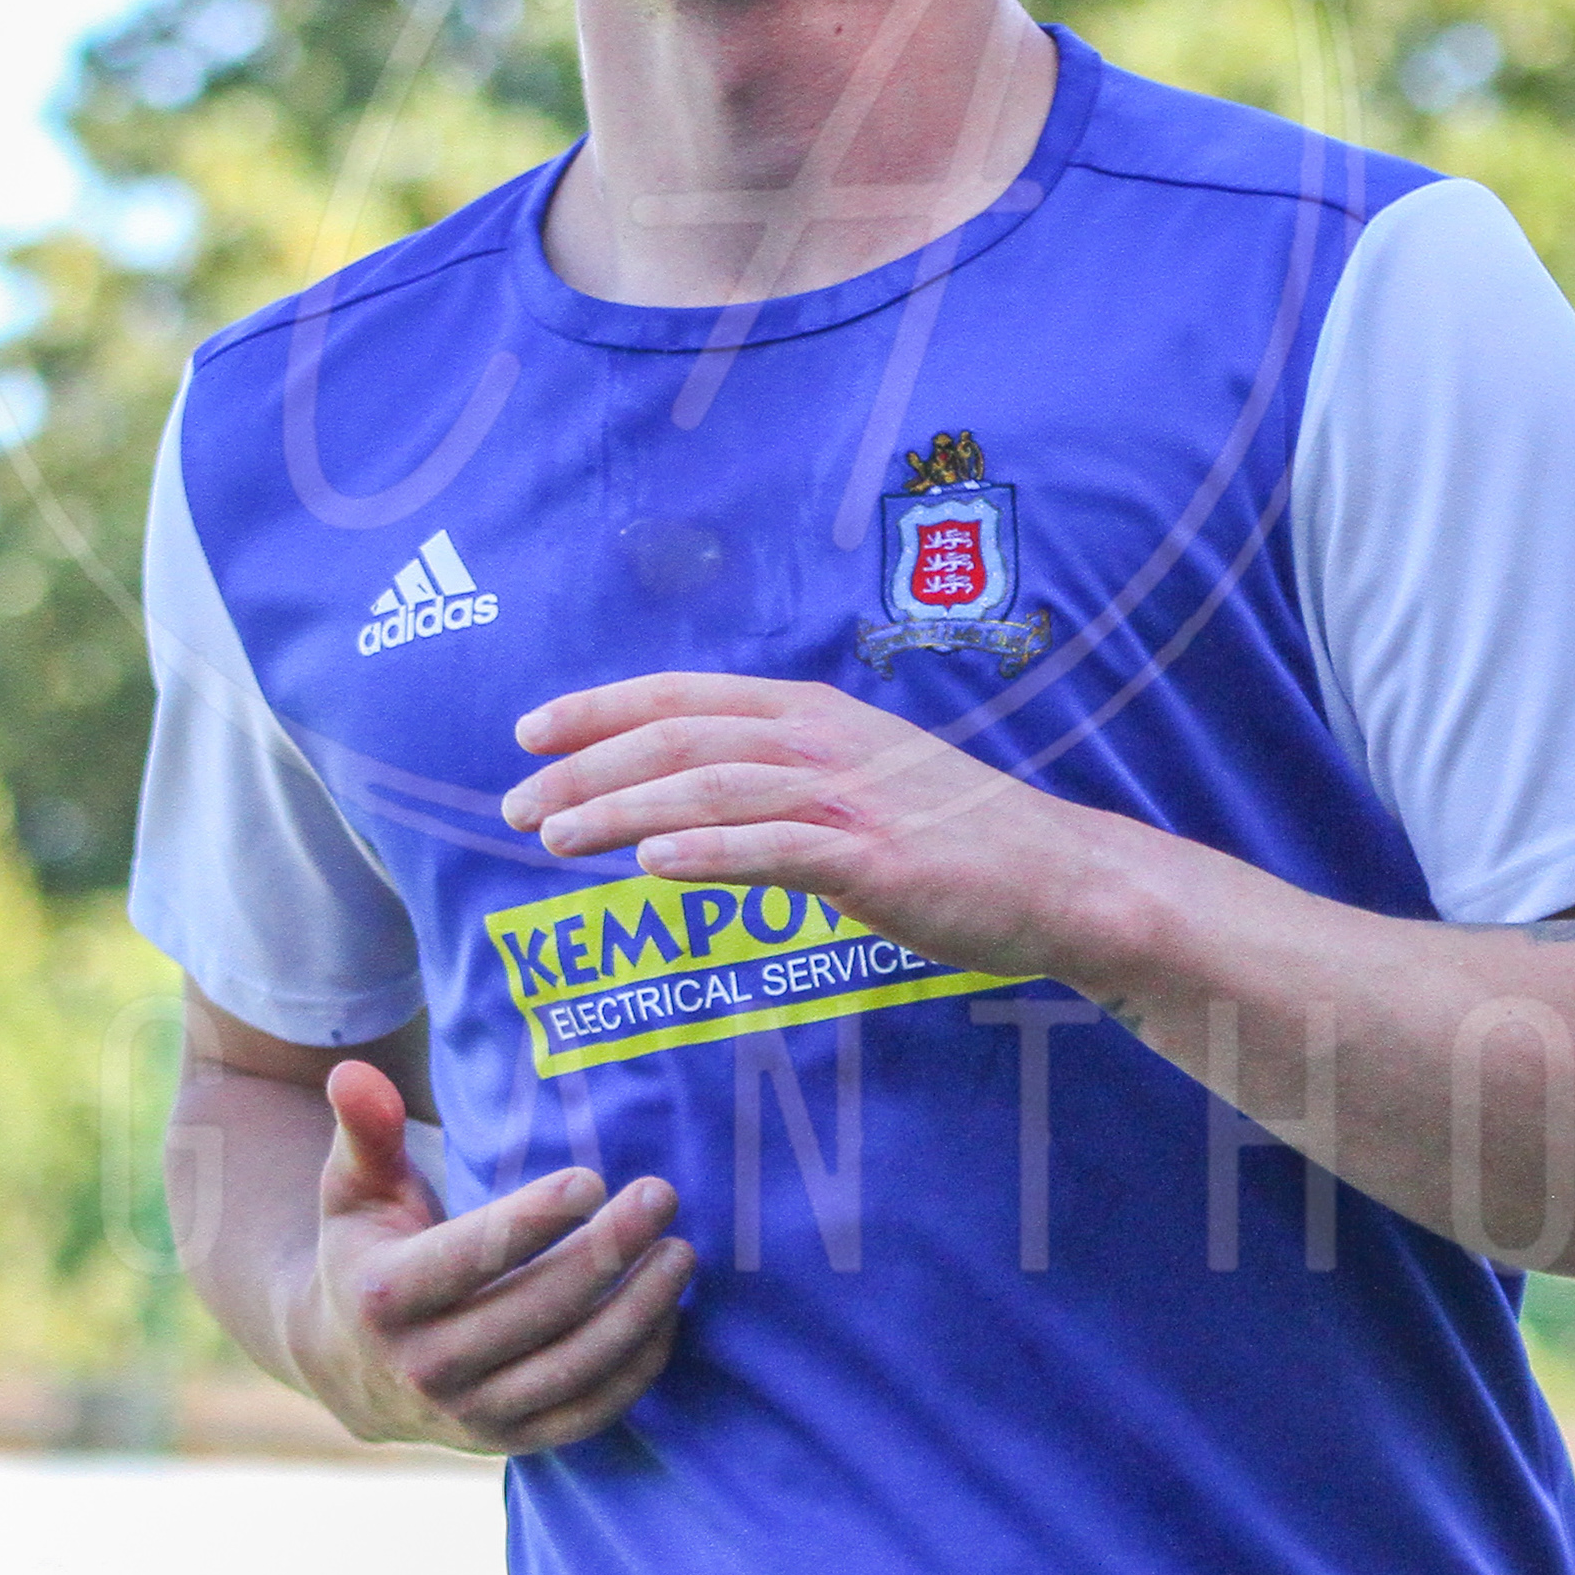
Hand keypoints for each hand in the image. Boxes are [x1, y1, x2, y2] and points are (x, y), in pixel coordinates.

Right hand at [280, 1060, 694, 1454]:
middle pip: (536, 1309)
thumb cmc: (367, 1251)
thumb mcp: (354, 1188)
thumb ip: (365, 1129)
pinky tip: (668, 1314)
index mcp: (385, 1297)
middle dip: (608, 1251)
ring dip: (638, 1310)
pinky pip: (587, 1412)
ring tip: (681, 1253)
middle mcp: (425, 1366)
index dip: (534, 1220)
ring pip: (572, 1366)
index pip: (472, 1258)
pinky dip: (636, 1369)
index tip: (592, 1179)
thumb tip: (354, 1069)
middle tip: (661, 1196)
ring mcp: (470, 1414)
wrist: (348, 1366)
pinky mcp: (509, 1441)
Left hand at [501, 672, 1162, 984]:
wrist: (1059, 876)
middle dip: (586, 769)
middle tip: (514, 805)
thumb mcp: (856, 782)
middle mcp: (820, 739)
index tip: (528, 733)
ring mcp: (847, 796)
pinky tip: (651, 866)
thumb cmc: (952, 835)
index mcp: (811, 712)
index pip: (683, 697)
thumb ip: (776, 781)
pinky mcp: (874, 858)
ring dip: (621, 812)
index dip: (599, 709)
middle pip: (678, 740)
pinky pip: (775, 849)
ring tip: (552, 837)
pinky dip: (708, 853)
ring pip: (709, 791)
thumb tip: (684, 806)